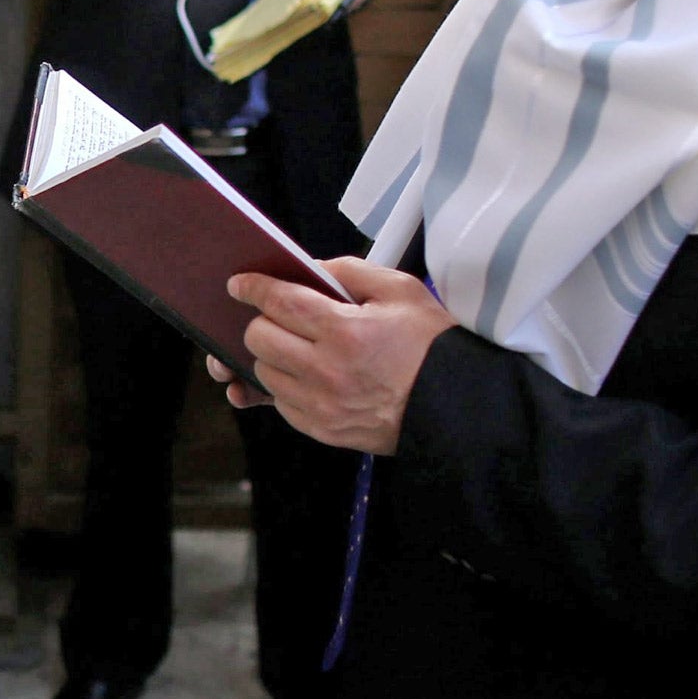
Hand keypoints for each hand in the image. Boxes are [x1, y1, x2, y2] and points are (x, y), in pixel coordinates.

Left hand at [204, 257, 455, 453]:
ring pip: (264, 373)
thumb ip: (350, 272)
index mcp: (346, 331)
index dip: (253, 287)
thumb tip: (310, 268)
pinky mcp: (324, 430)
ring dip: (272, 356)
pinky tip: (309, 374)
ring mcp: (323, 406)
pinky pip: (282, 404)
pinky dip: (287, 386)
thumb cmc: (432, 346)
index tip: (239, 284)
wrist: (458, 407)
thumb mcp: (400, 291)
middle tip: (277, 316)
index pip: (279, 302)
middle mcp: (327, 371)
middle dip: (262, 321)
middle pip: (260, 339)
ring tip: (297, 346)